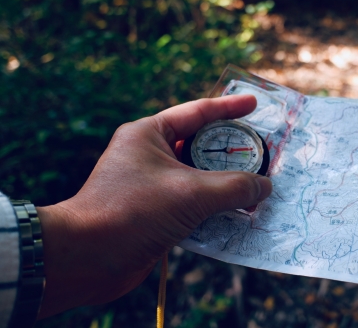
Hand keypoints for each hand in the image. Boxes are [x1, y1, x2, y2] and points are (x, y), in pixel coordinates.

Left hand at [36, 95, 272, 317]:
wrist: (86, 259)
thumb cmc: (133, 212)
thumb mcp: (190, 193)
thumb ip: (234, 187)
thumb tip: (265, 187)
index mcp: (150, 134)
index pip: (197, 112)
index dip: (229, 108)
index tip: (254, 103)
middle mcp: (150, 154)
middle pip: (202, 146)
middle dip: (233, 152)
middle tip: (264, 153)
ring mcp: (152, 184)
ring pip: (199, 177)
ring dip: (226, 184)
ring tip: (258, 187)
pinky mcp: (155, 212)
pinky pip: (193, 203)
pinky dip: (215, 208)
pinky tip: (238, 215)